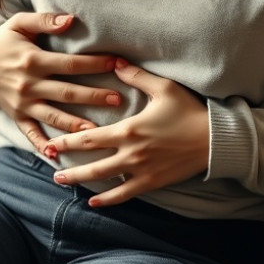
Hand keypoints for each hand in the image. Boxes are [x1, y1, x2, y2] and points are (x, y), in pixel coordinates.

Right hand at [0, 12, 120, 153]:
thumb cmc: (2, 41)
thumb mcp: (19, 23)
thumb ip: (44, 20)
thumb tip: (71, 20)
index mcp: (32, 60)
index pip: (69, 63)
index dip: (94, 64)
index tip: (117, 63)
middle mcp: (28, 84)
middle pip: (67, 93)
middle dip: (94, 96)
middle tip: (118, 99)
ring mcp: (22, 103)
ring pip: (54, 116)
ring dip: (76, 124)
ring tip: (98, 130)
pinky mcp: (16, 117)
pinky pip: (31, 134)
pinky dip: (43, 146)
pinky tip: (58, 154)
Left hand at [46, 59, 209, 207]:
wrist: (215, 139)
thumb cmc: (189, 110)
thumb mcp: (163, 87)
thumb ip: (136, 76)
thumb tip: (116, 61)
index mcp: (129, 129)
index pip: (90, 137)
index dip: (67, 140)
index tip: (50, 141)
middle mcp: (131, 153)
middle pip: (91, 162)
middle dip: (68, 164)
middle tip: (49, 163)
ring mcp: (141, 170)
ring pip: (104, 180)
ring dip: (81, 181)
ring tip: (62, 181)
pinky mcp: (152, 181)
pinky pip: (126, 194)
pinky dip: (109, 199)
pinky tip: (95, 202)